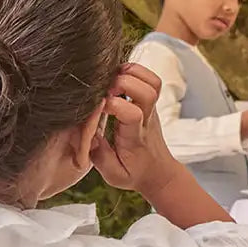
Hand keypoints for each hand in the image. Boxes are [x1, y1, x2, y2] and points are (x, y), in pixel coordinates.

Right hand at [90, 63, 181, 197]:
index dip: (114, 105)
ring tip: (111, 81)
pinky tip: (117, 79)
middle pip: (147, 91)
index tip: (98, 107)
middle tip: (105, 90)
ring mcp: (152, 109)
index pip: (132, 114)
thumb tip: (89, 134)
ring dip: (130, 73)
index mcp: (135, 137)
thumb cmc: (134, 173)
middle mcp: (147, 119)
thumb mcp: (113, 175)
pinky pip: (150, 79)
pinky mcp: (151, 102)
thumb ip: (99, 156)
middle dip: (123, 83)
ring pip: (152, 81)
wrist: (158, 172)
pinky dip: (134, 71)